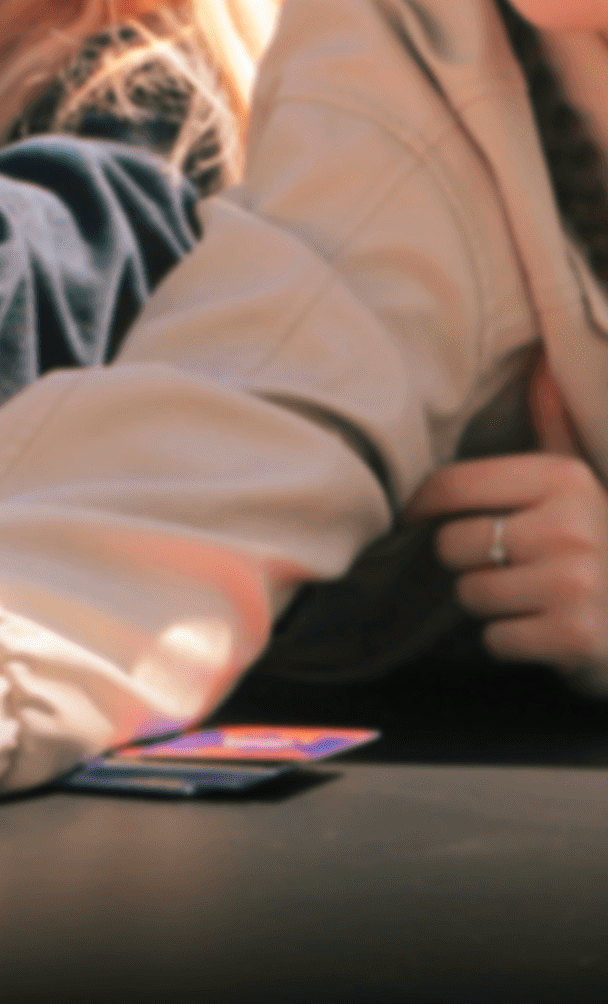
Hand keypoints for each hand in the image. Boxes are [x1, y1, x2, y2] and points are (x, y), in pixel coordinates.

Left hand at [408, 359, 607, 697]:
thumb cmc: (605, 543)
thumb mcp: (585, 482)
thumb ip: (556, 426)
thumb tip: (540, 362)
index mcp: (564, 479)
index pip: (447, 486)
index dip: (419, 507)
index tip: (413, 517)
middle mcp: (572, 527)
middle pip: (451, 545)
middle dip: (469, 561)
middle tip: (510, 566)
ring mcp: (576, 585)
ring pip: (469, 594)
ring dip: (491, 603)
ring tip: (531, 597)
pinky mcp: (576, 639)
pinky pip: (494, 639)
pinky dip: (511, 642)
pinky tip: (546, 631)